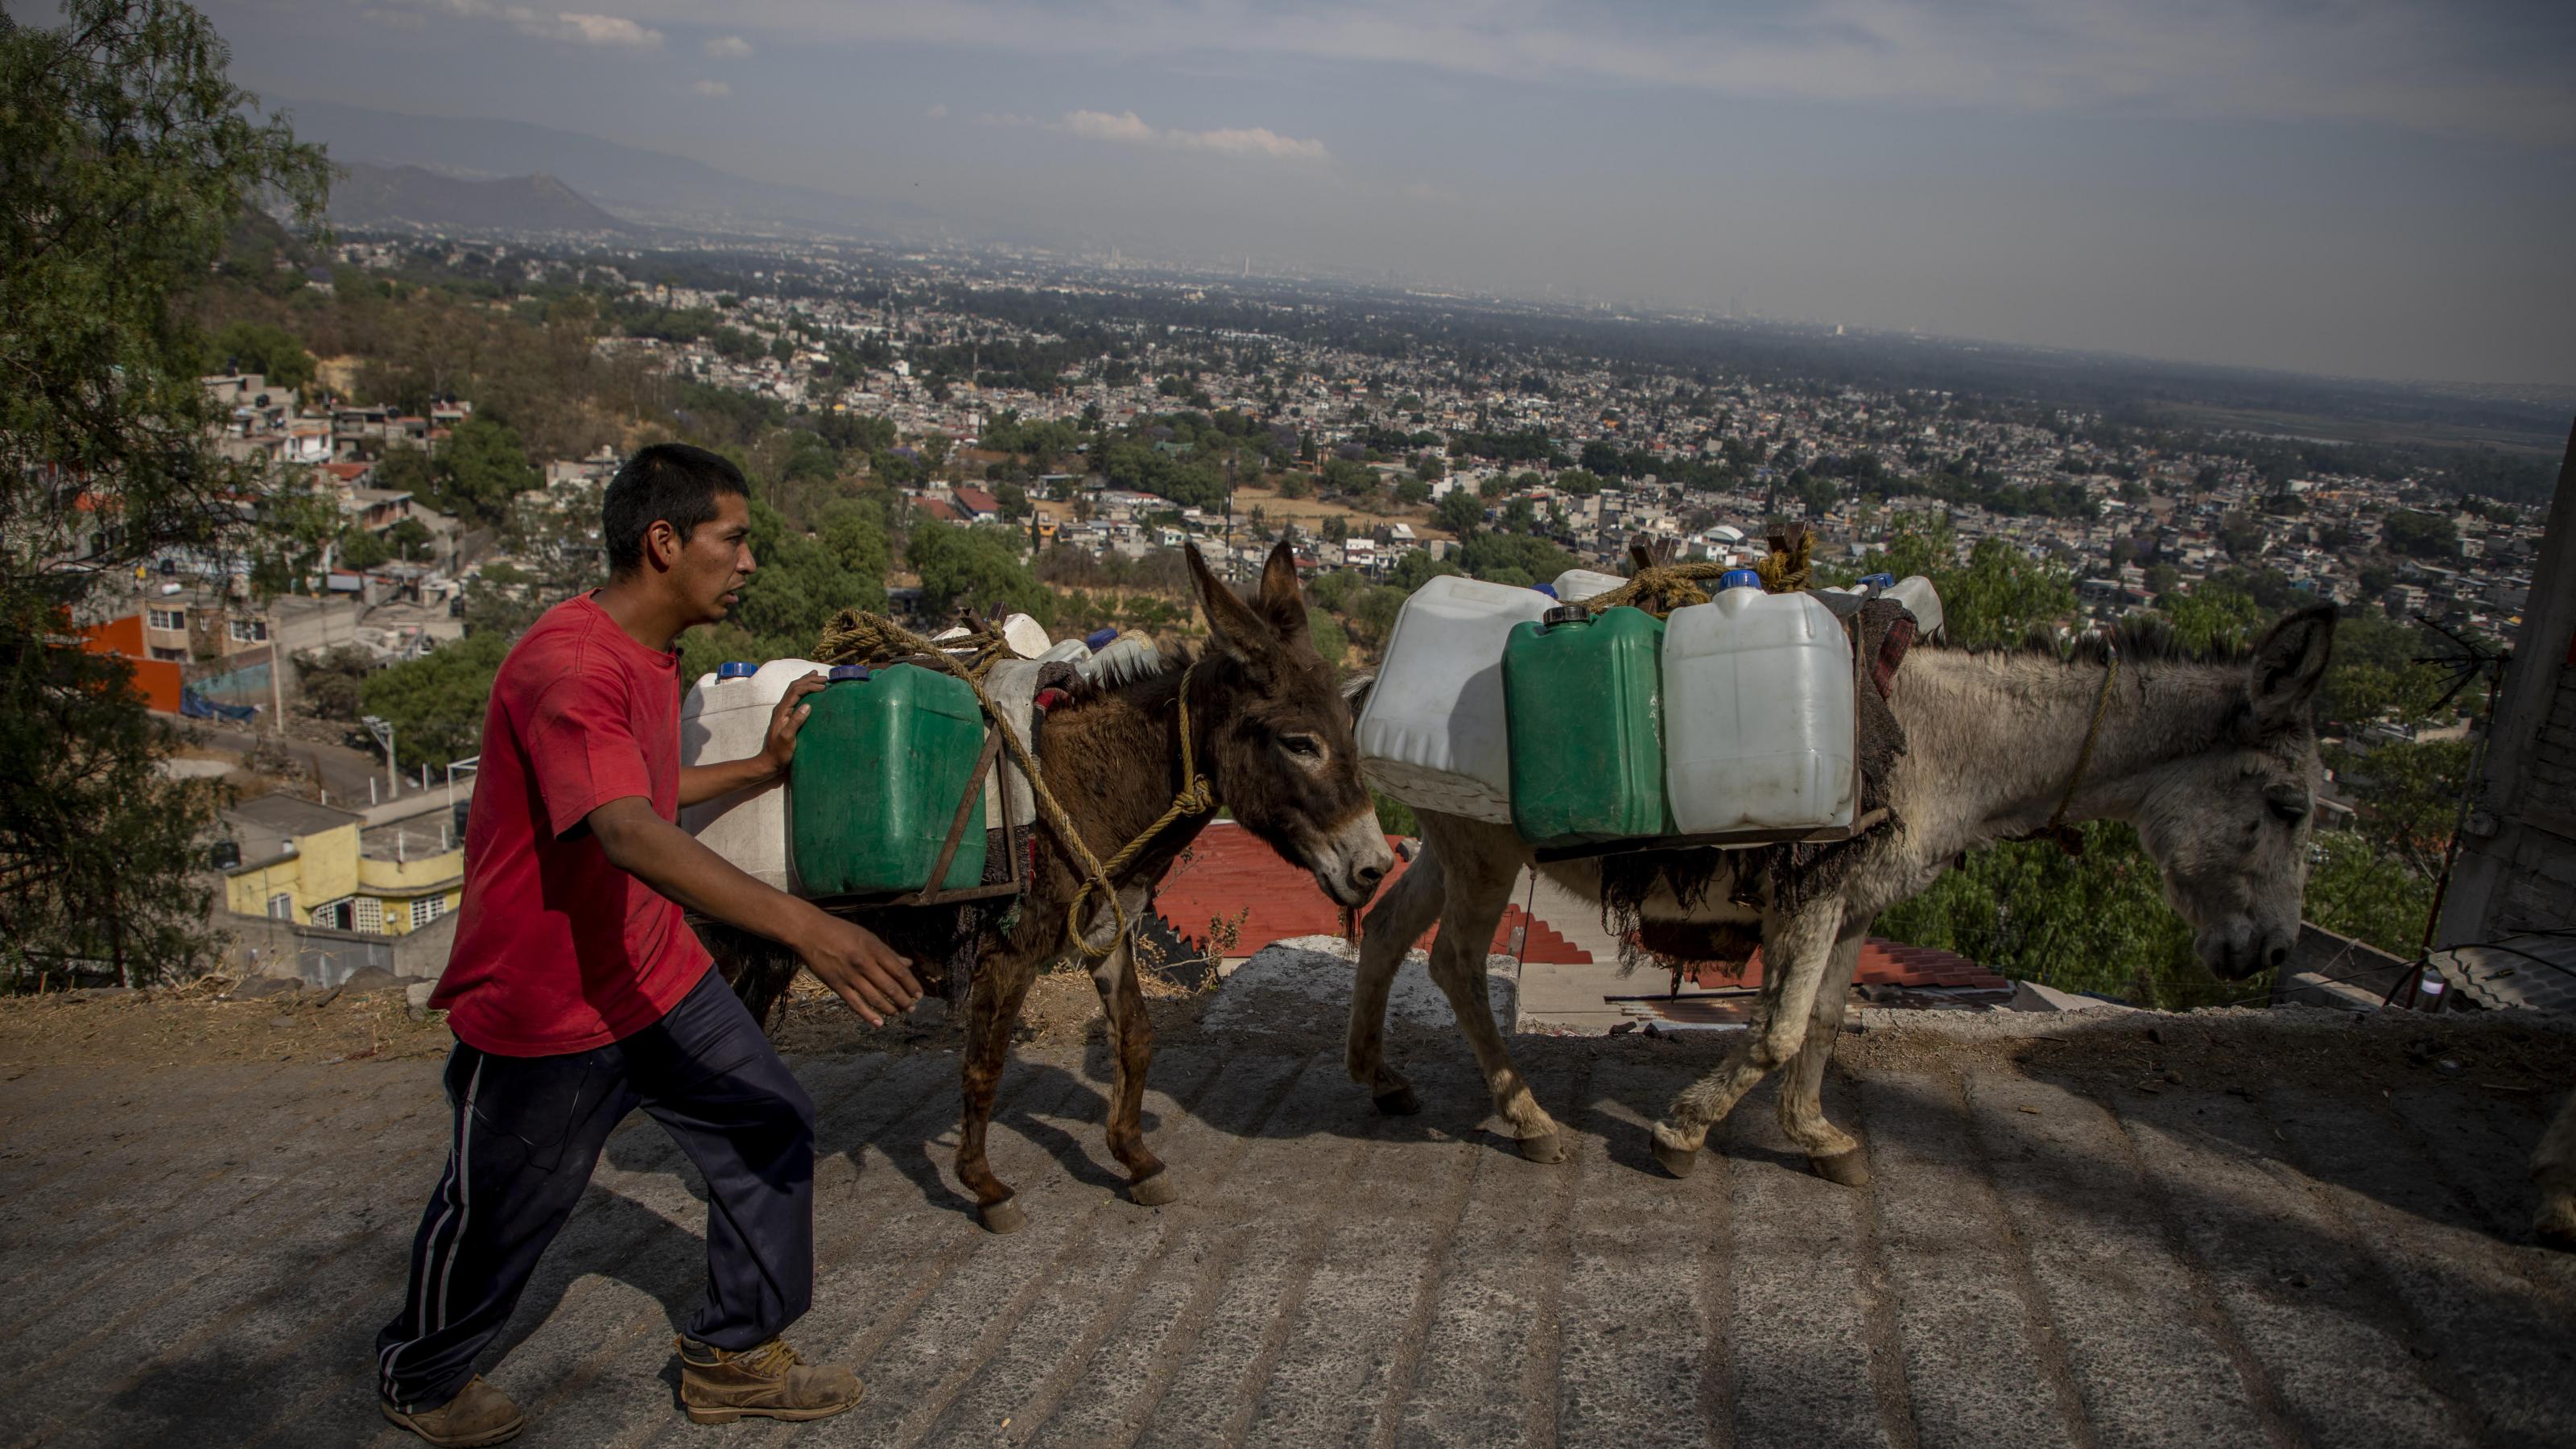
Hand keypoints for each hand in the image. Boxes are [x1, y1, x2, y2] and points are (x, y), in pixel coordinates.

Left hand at [759, 672, 827, 778]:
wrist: (769, 761)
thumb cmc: (779, 752)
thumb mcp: (787, 738)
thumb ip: (795, 721)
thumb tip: (808, 705)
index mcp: (782, 711)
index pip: (796, 691)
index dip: (809, 686)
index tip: (824, 687)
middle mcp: (781, 708)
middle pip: (794, 687)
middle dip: (809, 680)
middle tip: (825, 678)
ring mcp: (783, 711)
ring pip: (794, 690)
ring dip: (805, 682)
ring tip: (817, 676)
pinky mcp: (787, 716)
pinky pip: (796, 698)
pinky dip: (804, 690)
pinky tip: (810, 692)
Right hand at [793, 911, 921, 1026]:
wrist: (811, 932)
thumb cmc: (842, 932)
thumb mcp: (868, 937)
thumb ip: (888, 953)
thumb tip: (908, 964)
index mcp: (874, 949)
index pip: (899, 971)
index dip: (911, 985)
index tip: (919, 994)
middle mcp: (864, 963)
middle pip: (890, 987)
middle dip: (904, 1000)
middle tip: (912, 1008)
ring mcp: (849, 975)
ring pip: (875, 998)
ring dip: (890, 1008)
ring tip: (898, 1013)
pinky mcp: (836, 985)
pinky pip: (855, 1004)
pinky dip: (868, 1015)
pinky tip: (879, 1023)